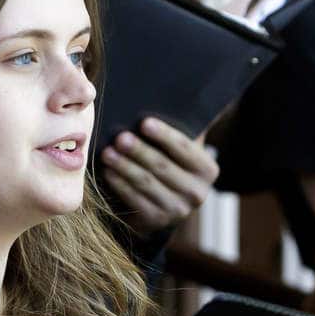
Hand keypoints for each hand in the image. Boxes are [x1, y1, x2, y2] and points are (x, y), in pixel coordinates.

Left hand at [100, 118, 219, 236]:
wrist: (165, 202)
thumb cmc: (170, 161)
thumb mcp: (182, 148)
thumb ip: (182, 126)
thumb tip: (173, 94)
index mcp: (207, 169)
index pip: (185, 148)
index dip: (164, 135)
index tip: (144, 122)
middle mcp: (197, 192)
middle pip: (163, 166)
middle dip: (139, 151)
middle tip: (120, 137)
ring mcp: (178, 210)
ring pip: (146, 183)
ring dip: (124, 166)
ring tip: (108, 152)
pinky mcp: (157, 221)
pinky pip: (135, 199)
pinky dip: (119, 184)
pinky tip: (107, 171)